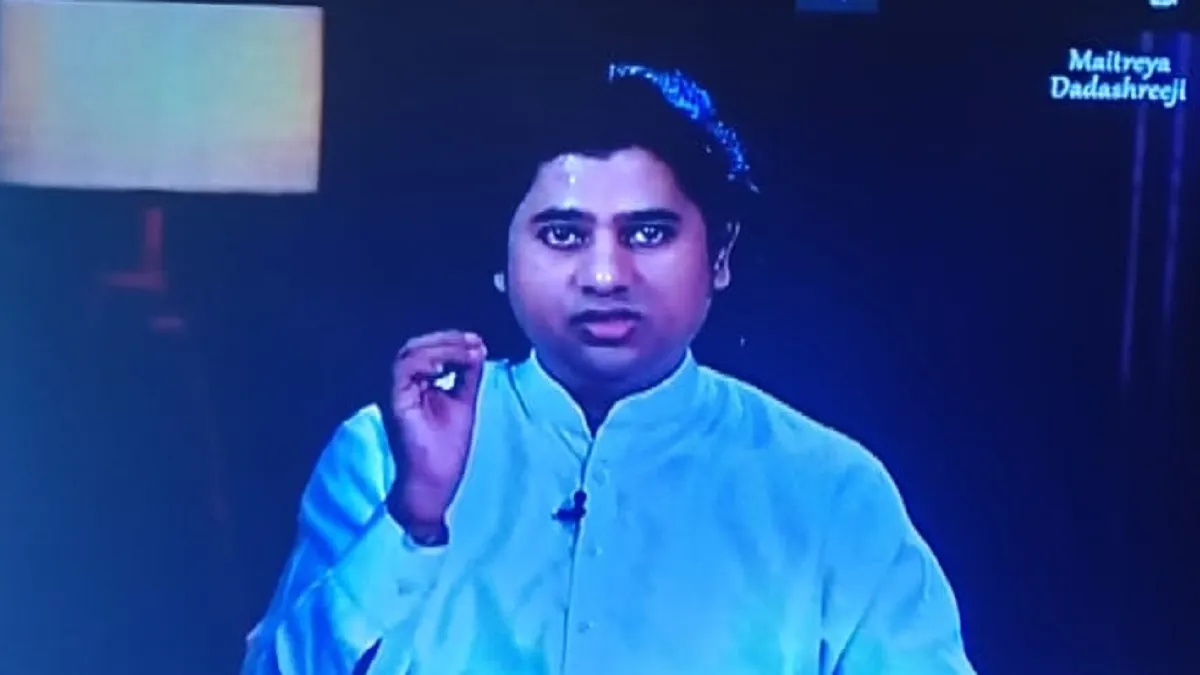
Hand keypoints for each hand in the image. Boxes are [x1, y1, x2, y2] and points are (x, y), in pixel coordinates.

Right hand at [387, 330, 486, 526]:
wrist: (435, 483)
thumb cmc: (446, 450)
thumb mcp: (464, 403)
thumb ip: (468, 375)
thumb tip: (478, 347)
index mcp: (418, 385)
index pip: (429, 350)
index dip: (452, 341)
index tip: (478, 341)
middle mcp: (403, 386)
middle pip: (417, 346)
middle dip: (448, 339)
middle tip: (474, 341)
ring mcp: (396, 393)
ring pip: (409, 353)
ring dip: (440, 348)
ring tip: (466, 353)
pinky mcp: (393, 402)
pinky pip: (402, 371)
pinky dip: (423, 363)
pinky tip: (445, 367)